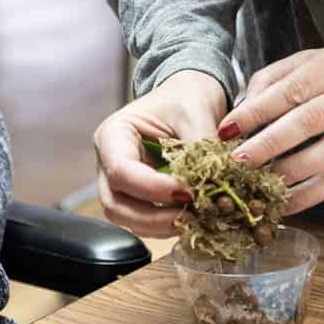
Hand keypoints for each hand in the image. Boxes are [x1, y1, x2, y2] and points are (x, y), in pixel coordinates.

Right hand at [93, 69, 229, 236]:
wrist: (189, 98)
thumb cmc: (186, 98)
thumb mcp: (195, 114)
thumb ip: (200, 149)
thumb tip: (214, 185)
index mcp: (113, 134)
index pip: (121, 171)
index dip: (153, 188)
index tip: (188, 192)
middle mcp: (109, 161)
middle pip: (115, 204)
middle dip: (154, 217)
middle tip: (191, 214)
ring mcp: (120, 182)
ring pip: (126, 218)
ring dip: (160, 226)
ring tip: (195, 219)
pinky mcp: (136, 196)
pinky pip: (143, 221)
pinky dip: (165, 226)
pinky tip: (191, 218)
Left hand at [219, 44, 323, 215]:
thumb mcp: (313, 61)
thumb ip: (275, 78)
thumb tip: (240, 108)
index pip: (293, 88)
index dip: (258, 110)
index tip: (228, 127)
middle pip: (309, 121)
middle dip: (269, 142)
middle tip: (238, 159)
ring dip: (289, 171)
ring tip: (259, 180)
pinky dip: (310, 195)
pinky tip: (285, 202)